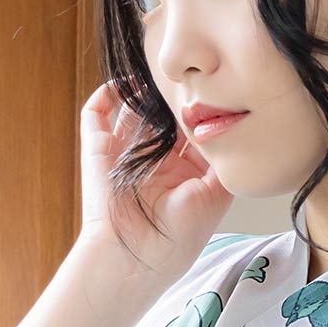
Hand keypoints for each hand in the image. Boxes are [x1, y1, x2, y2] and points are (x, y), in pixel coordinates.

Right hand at [79, 79, 234, 286]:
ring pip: (133, 109)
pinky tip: (123, 83)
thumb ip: (225, 160)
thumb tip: (231, 125)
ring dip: (144, 89)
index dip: (202, 108)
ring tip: (158, 70)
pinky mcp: (98, 151)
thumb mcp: (216, 196)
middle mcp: (155, 160)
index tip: (214, 87)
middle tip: (187, 73)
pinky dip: (106, 94)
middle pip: (165, 115)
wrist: (136, 256)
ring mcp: (125, 154)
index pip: (193, 129)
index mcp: (182, 172)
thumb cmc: (178, 236)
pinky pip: (96, 115)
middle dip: (175, 95)